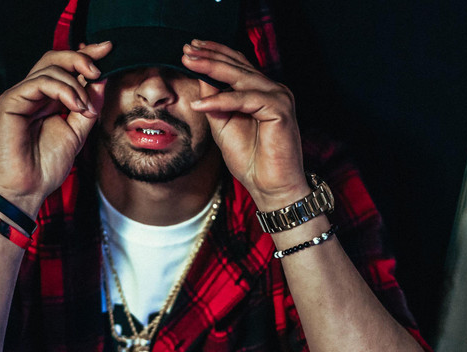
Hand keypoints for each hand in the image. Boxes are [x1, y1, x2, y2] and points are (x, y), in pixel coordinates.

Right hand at [0, 42, 112, 216]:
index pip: (65, 69)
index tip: (109, 50)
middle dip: (81, 58)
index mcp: (46, 100)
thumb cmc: (45, 168)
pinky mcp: (10, 101)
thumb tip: (102, 82)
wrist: (26, 189)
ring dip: (76, 84)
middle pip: (55, 59)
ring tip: (86, 108)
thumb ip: (88, 108)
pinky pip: (39, 82)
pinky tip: (76, 105)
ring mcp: (20, 96)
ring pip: (49, 68)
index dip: (86, 56)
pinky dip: (63, 89)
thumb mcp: (77, 135)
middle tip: (100, 68)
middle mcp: (32, 94)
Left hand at [182, 40, 309, 210]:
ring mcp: (278, 97)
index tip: (188, 49)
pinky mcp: (280, 110)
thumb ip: (214, 104)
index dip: (213, 54)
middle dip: (209, 55)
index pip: (236, 65)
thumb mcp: (223, 127)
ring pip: (241, 77)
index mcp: (260, 92)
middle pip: (237, 65)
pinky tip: (200, 104)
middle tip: (186, 48)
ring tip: (188, 62)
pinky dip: (221, 100)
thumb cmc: (250, 161)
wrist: (269, 187)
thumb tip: (200, 78)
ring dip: (212, 68)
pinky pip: (245, 99)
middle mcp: (272, 90)